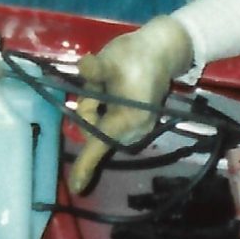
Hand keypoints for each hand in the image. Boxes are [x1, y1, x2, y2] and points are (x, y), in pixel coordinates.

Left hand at [66, 16, 193, 193]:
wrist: (162, 51)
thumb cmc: (135, 55)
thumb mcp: (110, 59)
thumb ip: (94, 69)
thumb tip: (82, 66)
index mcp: (126, 118)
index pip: (99, 144)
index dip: (86, 165)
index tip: (77, 187)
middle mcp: (134, 130)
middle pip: (95, 134)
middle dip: (89, 111)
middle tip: (98, 87)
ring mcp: (138, 129)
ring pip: (101, 129)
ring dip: (96, 109)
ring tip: (107, 85)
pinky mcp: (139, 125)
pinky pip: (111, 126)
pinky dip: (104, 112)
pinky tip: (112, 92)